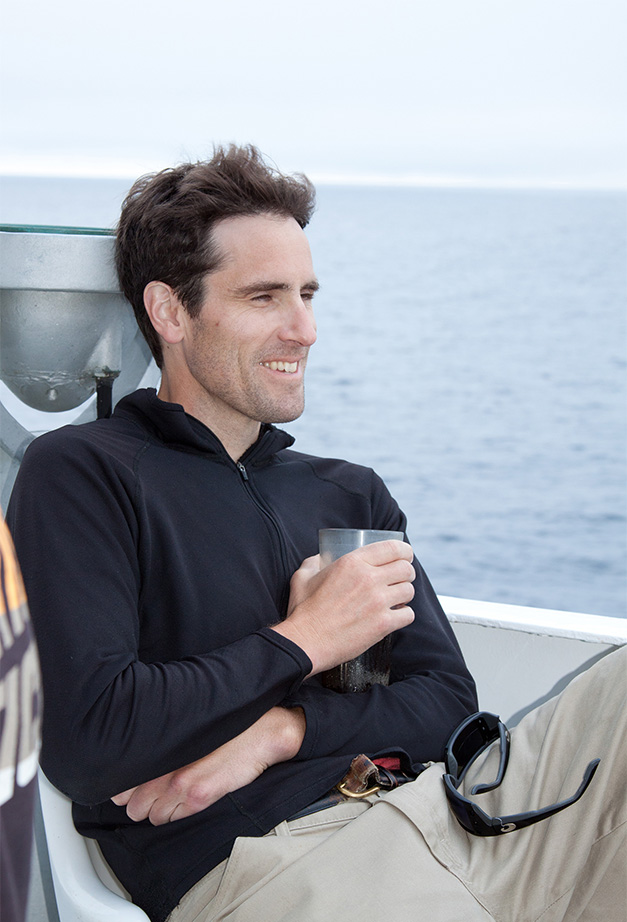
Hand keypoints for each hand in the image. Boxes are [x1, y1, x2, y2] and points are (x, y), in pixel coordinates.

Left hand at [111, 707, 305, 825]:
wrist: (261, 732)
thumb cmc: (226, 728)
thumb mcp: (189, 730)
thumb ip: (164, 744)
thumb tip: (143, 759)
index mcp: (161, 746)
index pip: (124, 780)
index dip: (127, 787)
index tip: (133, 786)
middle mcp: (165, 765)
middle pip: (132, 804)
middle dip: (139, 802)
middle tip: (152, 794)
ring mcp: (180, 783)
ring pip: (150, 815)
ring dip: (157, 810)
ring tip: (172, 798)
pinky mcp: (199, 796)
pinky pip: (170, 818)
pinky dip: (172, 815)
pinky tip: (185, 801)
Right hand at [273, 539, 414, 674]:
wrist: (305, 641)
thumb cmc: (303, 611)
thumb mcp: (302, 577)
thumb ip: (314, 562)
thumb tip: (320, 557)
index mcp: (352, 562)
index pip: (392, 548)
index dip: (404, 551)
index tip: (404, 556)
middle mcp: (368, 578)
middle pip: (406, 569)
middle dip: (406, 573)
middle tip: (400, 580)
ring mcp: (378, 601)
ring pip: (409, 591)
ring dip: (404, 595)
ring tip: (395, 599)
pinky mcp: (383, 624)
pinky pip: (408, 614)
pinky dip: (404, 615)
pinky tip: (394, 616)